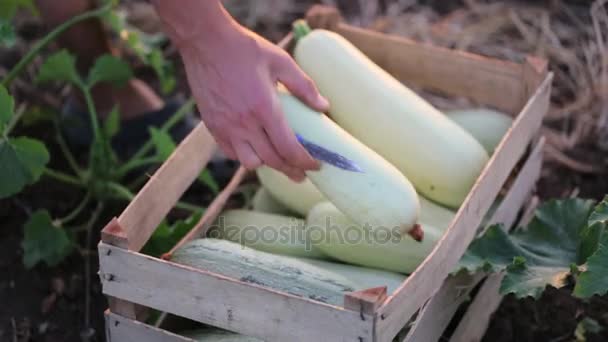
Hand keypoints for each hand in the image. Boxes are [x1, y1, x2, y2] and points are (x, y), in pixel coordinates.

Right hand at [156, 1, 328, 181]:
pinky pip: (230, 152)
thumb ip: (304, 86)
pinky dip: (244, 155)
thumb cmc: (245, 49)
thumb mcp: (281, 61)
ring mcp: (225, 127)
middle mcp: (244, 123)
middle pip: (272, 160)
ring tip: (277, 160)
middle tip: (302, 174)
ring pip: (249, 162)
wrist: (205, 42)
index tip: (315, 166)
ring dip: (266, 164)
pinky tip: (253, 148)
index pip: (288, 148)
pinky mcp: (212, 126)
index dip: (304, 162)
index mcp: (264, 108)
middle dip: (291, 170)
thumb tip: (324, 107)